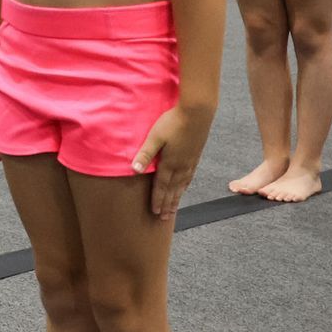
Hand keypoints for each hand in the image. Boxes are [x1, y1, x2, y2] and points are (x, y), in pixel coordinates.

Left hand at [132, 103, 215, 220]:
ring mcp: (190, 162)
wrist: (198, 113)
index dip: (158, 200)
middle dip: (167, 204)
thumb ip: (145, 154)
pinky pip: (189, 177)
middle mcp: (181, 166)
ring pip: (182, 185)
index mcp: (170, 163)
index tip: (155, 213)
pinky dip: (185, 186)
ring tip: (174, 208)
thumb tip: (134, 171)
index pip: (161, 186)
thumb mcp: (155, 137)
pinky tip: (184, 187)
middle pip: (173, 190)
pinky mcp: (195, 156)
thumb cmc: (173, 122)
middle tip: (164, 218)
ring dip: (177, 198)